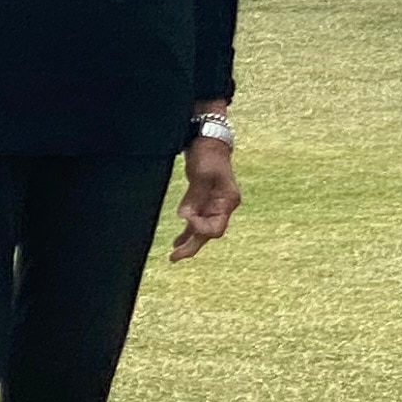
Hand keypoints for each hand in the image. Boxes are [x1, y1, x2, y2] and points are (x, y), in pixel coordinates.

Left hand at [171, 134, 240, 259]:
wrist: (208, 143)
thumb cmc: (208, 156)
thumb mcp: (202, 174)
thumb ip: (194, 196)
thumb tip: (184, 217)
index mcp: (228, 201)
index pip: (216, 227)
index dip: (200, 228)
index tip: (185, 218)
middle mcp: (223, 207)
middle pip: (209, 234)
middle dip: (192, 246)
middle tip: (174, 258)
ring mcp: (214, 206)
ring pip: (202, 231)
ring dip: (188, 242)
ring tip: (173, 255)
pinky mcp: (204, 203)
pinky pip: (196, 222)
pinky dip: (187, 232)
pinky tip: (176, 242)